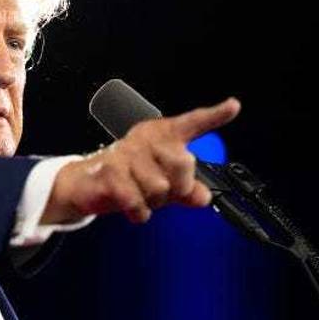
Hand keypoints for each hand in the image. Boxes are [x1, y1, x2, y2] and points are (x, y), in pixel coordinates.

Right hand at [42, 97, 241, 224]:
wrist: (84, 185)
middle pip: (183, 164)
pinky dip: (139, 213)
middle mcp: (145, 139)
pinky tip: (133, 209)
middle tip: (163, 194)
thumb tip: (204, 198)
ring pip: (160, 187)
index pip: (191, 124)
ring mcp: (126, 154)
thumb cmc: (127, 178)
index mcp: (161, 136)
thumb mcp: (161, 183)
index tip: (233, 106)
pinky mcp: (111, 172)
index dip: (214, 116)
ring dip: (154, 203)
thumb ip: (186, 190)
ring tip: (141, 198)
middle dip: (178, 188)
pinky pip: (138, 201)